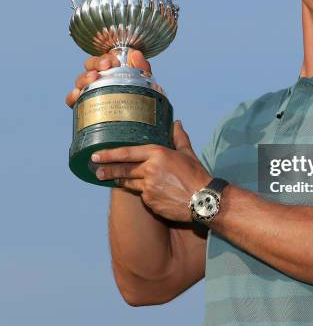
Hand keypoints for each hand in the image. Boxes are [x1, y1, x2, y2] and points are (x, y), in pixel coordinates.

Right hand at [65, 49, 151, 107]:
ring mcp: (89, 91)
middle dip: (96, 63)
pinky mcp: (83, 106)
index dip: (106, 58)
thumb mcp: (144, 81)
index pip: (103, 59)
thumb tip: (135, 54)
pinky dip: (72, 96)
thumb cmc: (140, 95)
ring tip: (93, 78)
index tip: (114, 62)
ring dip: (84, 77)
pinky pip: (72, 100)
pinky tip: (77, 94)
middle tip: (105, 67)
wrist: (139, 118)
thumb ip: (142, 66)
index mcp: (111, 69)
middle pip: (89, 65)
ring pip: (80, 80)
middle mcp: (98, 79)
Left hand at [90, 121, 211, 221]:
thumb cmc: (197, 175)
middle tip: (95, 170)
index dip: (110, 154)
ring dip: (119, 180)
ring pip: (129, 183)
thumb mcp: (188, 154)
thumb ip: (179, 138)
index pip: (128, 153)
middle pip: (124, 169)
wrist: (204, 200)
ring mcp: (148, 187)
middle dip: (108, 169)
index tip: (96, 155)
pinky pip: (142, 195)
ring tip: (110, 178)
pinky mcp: (150, 202)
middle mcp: (150, 170)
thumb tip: (176, 123)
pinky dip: (141, 192)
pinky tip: (144, 191)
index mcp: (158, 154)